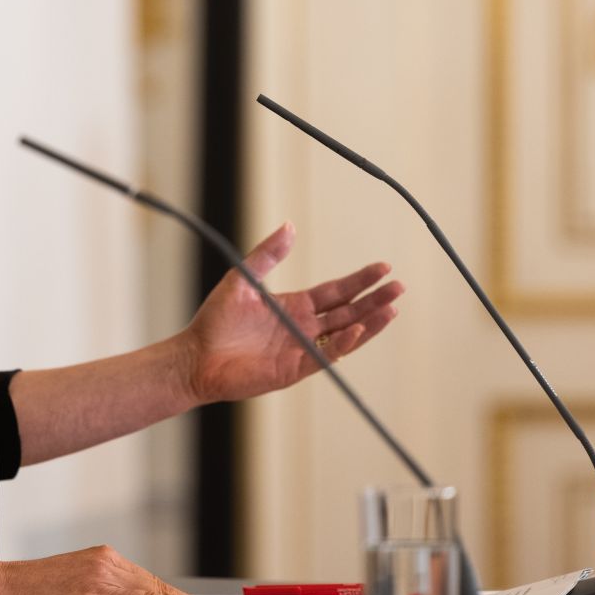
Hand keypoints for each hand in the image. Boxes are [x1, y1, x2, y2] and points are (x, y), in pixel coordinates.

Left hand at [179, 222, 402, 403]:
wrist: (196, 356)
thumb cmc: (215, 321)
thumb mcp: (242, 278)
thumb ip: (267, 254)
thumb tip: (289, 226)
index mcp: (294, 306)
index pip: (336, 291)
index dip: (360, 280)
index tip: (383, 268)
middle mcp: (303, 328)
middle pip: (348, 312)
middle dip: (374, 300)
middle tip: (399, 287)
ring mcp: (301, 349)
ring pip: (345, 335)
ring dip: (369, 323)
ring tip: (392, 309)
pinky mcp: (294, 369)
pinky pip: (325, 356)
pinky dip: (343, 344)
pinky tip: (359, 330)